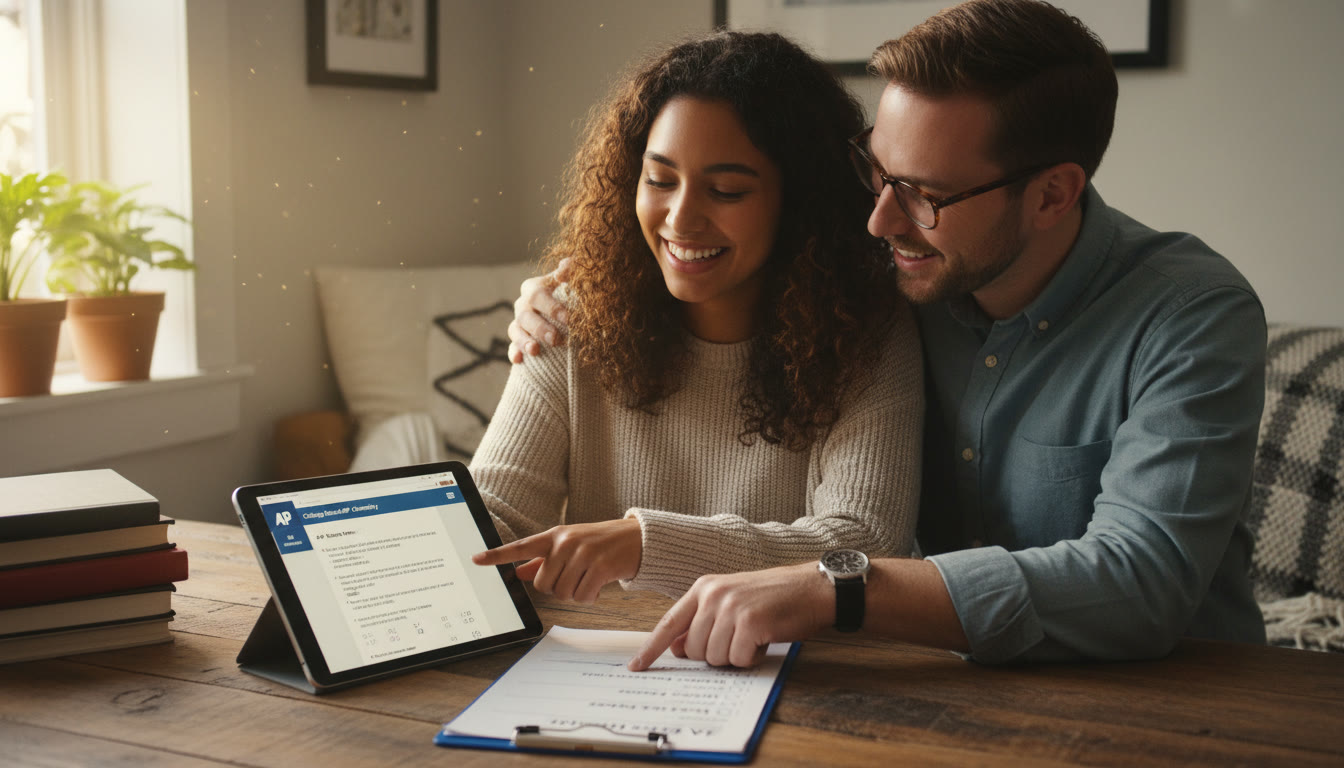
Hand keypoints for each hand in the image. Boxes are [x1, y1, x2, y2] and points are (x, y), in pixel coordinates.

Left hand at [471, 517, 641, 602]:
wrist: (637, 538)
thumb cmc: (600, 542)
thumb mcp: (570, 545)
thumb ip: (542, 560)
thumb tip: (517, 572)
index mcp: (555, 536)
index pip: (520, 546)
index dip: (497, 556)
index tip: (476, 560)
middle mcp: (566, 542)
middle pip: (543, 585)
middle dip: (557, 588)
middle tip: (574, 578)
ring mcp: (584, 553)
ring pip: (563, 593)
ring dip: (576, 593)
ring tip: (589, 578)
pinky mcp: (601, 566)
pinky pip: (583, 596)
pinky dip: (591, 597)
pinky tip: (599, 584)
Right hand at [508, 257, 572, 362]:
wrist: (571, 318)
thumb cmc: (573, 296)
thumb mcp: (574, 282)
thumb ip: (572, 272)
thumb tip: (567, 264)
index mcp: (535, 288)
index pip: (537, 294)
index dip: (552, 307)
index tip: (569, 319)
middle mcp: (524, 305)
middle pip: (525, 314)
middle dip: (541, 327)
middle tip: (557, 339)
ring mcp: (519, 323)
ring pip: (515, 330)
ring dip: (524, 341)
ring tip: (535, 351)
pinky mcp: (518, 342)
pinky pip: (511, 347)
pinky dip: (514, 353)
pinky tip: (518, 360)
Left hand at [628, 562, 832, 670]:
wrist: (811, 588)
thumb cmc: (773, 598)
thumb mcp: (732, 602)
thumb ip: (703, 622)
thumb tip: (679, 648)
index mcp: (704, 588)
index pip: (669, 623)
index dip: (651, 648)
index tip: (636, 666)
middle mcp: (713, 595)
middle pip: (695, 650)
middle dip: (717, 654)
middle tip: (741, 638)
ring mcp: (730, 607)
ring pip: (715, 657)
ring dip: (737, 656)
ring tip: (755, 635)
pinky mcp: (750, 622)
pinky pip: (738, 659)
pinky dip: (753, 657)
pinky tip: (765, 638)